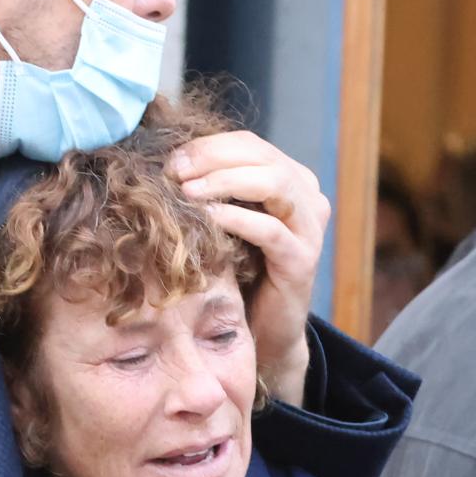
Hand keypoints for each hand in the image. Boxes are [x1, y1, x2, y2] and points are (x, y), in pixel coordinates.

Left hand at [169, 130, 330, 406]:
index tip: (170, 160)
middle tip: (173, 171)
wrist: (264, 332)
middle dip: (211, 159)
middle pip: (261, 156)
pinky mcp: (302, 260)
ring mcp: (309, 227)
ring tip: (187, 192)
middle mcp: (307, 196)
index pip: (249, 144)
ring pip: (272, 183)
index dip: (207, 147)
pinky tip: (205, 220)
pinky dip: (234, 219)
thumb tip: (166, 162)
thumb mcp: (225, 223)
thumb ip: (212, 192)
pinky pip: (268, 229)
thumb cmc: (238, 273)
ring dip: (223, 182)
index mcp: (291, 179)